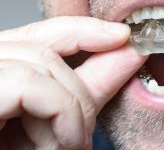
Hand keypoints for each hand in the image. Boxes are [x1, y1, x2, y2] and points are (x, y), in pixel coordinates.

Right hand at [0, 17, 146, 149]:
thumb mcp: (54, 123)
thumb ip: (88, 87)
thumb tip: (129, 53)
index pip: (43, 32)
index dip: (85, 30)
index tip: (122, 36)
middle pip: (44, 48)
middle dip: (80, 90)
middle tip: (84, 133)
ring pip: (40, 65)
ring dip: (69, 110)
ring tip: (67, 145)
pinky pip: (30, 84)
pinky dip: (59, 113)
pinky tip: (62, 144)